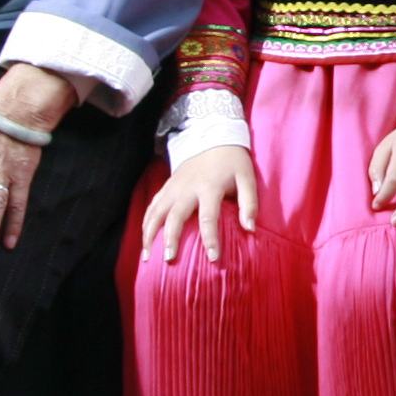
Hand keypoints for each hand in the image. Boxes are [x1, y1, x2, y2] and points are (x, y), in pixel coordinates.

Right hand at [141, 146, 259, 263]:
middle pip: (175, 217)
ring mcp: (173, 187)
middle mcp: (187, 188)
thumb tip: (250, 229)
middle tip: (169, 260)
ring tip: (148, 257)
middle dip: (171, 239)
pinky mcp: (166, 186)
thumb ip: (249, 203)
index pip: (208, 217)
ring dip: (150, 235)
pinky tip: (144, 240)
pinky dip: (146, 223)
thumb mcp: (247, 177)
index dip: (211, 239)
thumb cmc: (232, 161)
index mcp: (209, 187)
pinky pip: (152, 206)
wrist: (212, 136)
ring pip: (156, 213)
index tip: (213, 258)